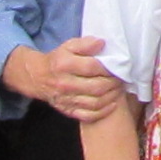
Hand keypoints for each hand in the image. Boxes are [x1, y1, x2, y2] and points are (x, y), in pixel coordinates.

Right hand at [6, 39, 125, 122]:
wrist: (39, 77)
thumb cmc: (59, 60)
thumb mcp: (69, 46)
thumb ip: (85, 44)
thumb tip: (102, 43)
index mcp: (64, 65)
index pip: (92, 67)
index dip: (109, 67)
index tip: (119, 66)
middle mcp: (64, 84)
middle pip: (96, 87)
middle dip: (114, 83)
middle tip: (121, 78)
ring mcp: (66, 100)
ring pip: (95, 102)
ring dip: (112, 96)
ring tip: (119, 89)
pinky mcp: (68, 111)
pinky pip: (89, 116)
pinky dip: (103, 112)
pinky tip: (112, 104)